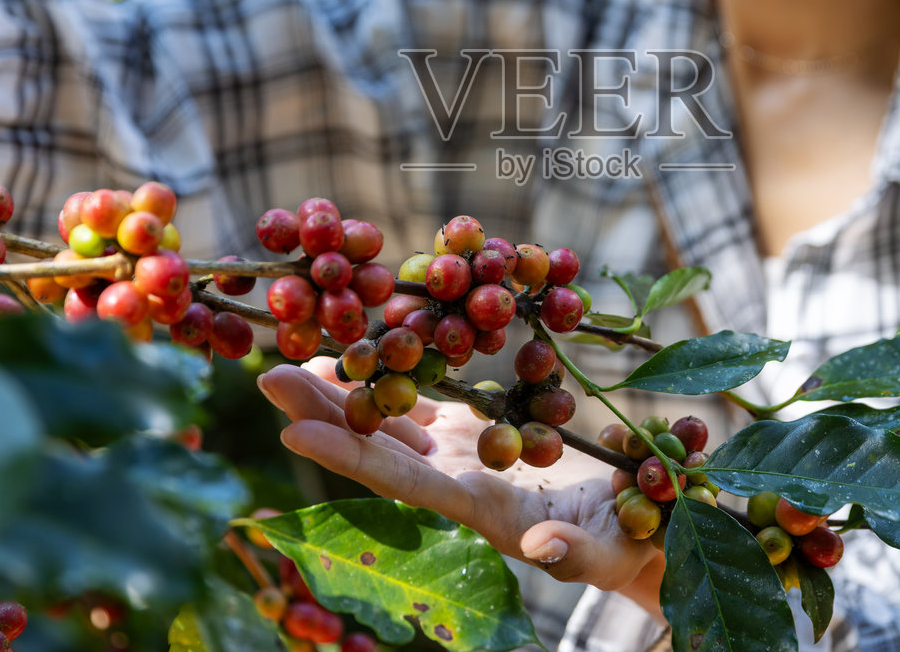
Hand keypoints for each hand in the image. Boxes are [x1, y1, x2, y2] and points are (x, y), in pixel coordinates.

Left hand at [258, 362, 663, 600]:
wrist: (632, 531)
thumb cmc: (624, 545)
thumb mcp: (607, 551)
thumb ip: (576, 553)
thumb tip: (544, 549)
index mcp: (475, 508)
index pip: (399, 480)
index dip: (348, 454)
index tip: (293, 430)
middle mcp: (453, 479)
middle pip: (376, 442)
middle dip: (321, 408)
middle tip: (266, 374)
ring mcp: (459, 452)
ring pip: (389, 416)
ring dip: (341, 385)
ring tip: (290, 354)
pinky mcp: (475, 429)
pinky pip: (421, 397)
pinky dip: (389, 370)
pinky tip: (357, 346)